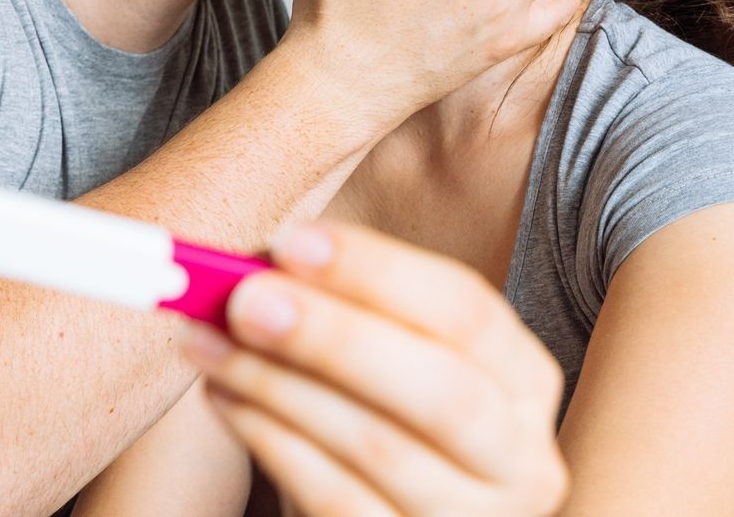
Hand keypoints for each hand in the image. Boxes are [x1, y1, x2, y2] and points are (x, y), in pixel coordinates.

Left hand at [178, 221, 569, 516]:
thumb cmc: (377, 412)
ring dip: (277, 384)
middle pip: (442, 389)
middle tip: (243, 300)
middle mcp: (520, 459)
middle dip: (335, 336)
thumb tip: (260, 260)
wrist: (378, 509)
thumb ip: (341, 303)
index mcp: (524, 381)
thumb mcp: (383, 354)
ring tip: (209, 342)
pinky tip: (225, 397)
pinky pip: (336, 499)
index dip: (378, 272)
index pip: (467, 311)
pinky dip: (270, 440)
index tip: (291, 242)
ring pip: (378, 446)